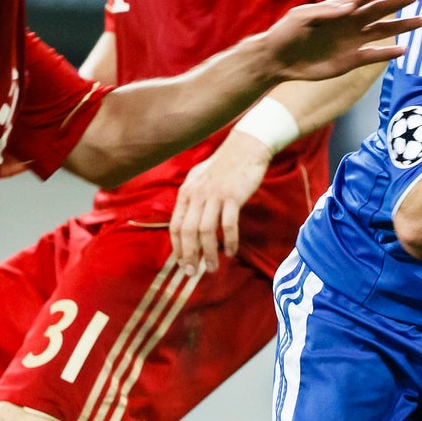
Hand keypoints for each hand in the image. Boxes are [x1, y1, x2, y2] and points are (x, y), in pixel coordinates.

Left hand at [170, 130, 270, 273]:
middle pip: (188, 232)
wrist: (246, 147)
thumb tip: (187, 219)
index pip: (176, 226)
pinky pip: (228, 225)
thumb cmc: (225, 164)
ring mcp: (214, 196)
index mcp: (186, 192)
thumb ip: (192, 197)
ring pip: (206, 232)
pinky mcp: (232, 197)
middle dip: (189, 256)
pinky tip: (230, 252)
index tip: (182, 263)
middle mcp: (196, 195)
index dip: (177, 248)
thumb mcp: (200, 178)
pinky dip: (228, 242)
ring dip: (208, 254)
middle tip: (193, 273)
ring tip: (213, 268)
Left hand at [260, 0, 421, 81]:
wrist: (279, 59)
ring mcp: (352, 41)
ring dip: (401, 27)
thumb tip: (350, 8)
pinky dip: (388, 54)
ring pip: (382, 32)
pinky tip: (403, 50)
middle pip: (379, 10)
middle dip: (398, 3)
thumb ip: (324, 12)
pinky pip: (373, 56)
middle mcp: (350, 23)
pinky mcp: (350, 60)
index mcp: (338, 9)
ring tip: (421, 21)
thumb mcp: (300, 17)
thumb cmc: (286, 32)